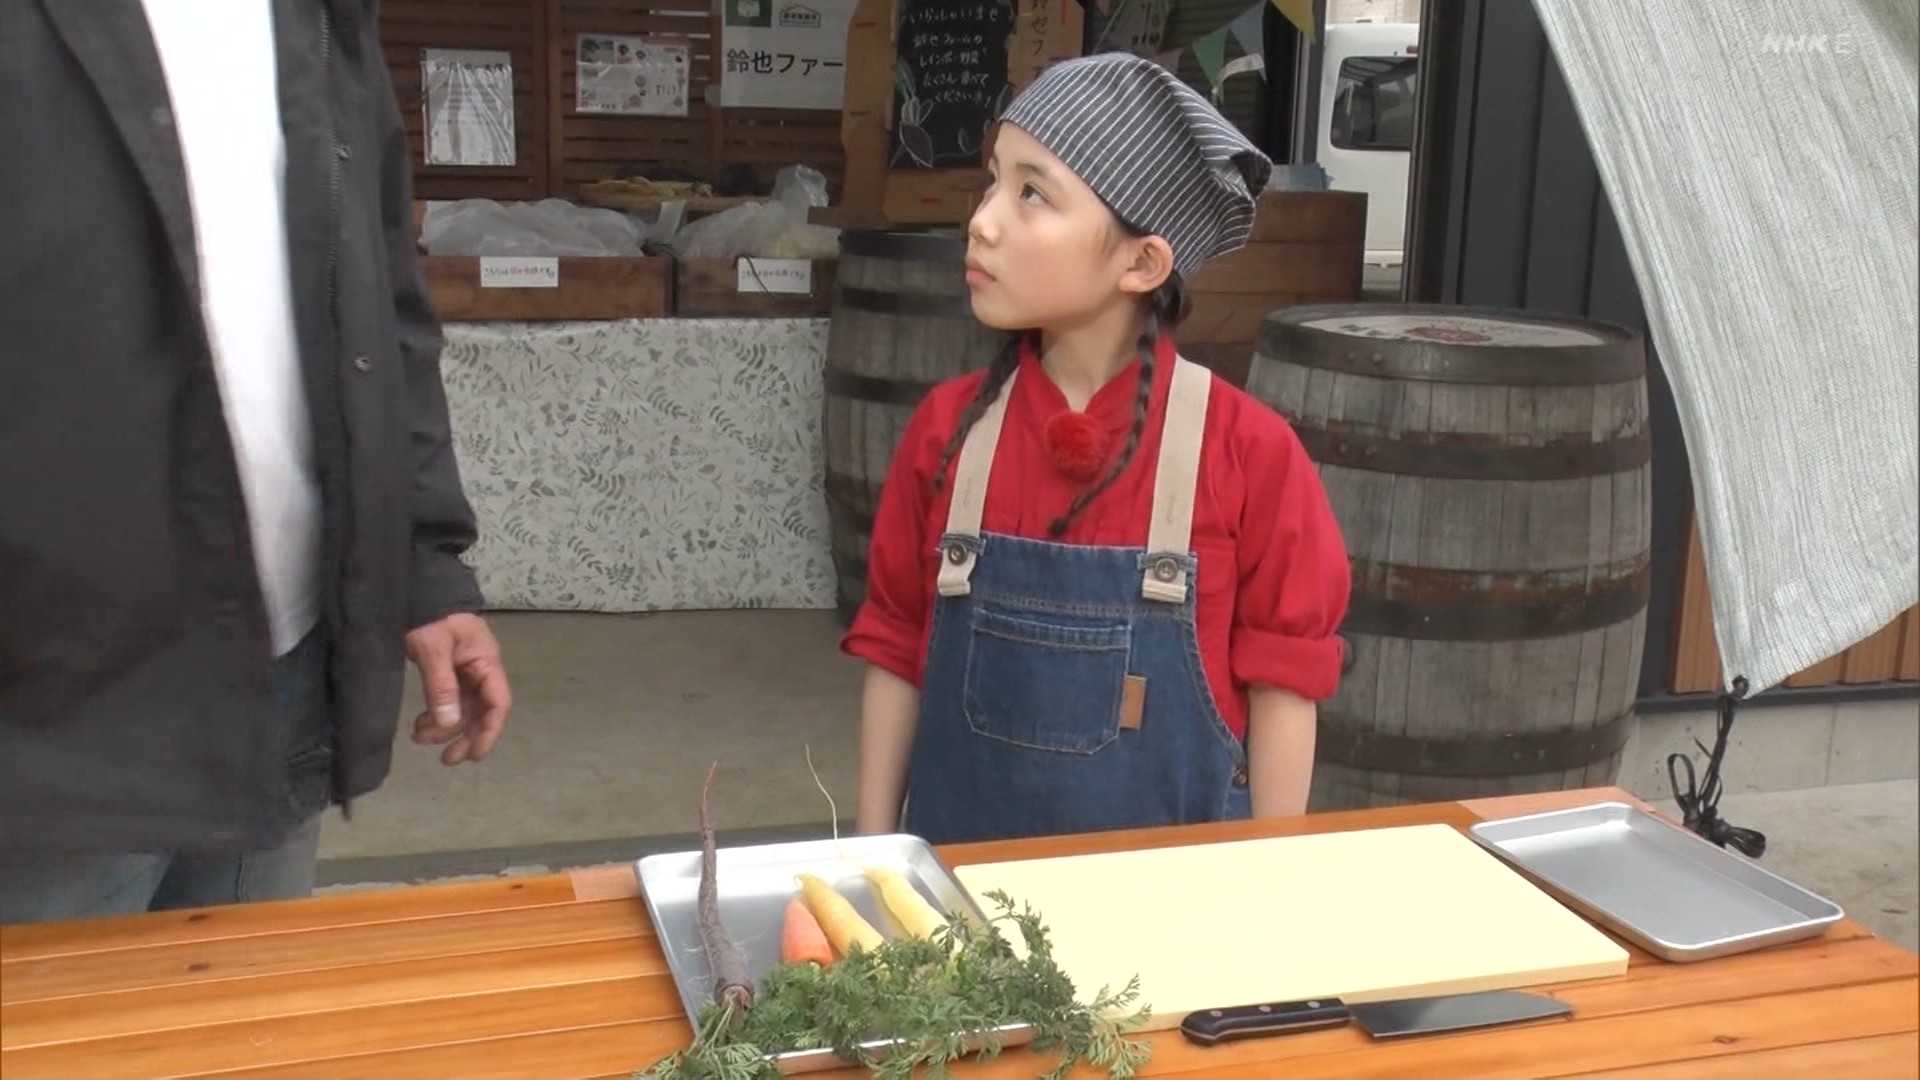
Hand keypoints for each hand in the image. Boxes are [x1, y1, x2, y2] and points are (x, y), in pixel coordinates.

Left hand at [404, 612, 511, 764]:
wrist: (415, 588)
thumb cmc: (428, 615)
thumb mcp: (432, 649)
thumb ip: (441, 686)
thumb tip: (450, 723)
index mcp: (486, 660)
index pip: (498, 703)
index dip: (489, 732)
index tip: (473, 755)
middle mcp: (481, 667)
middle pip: (483, 710)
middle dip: (466, 736)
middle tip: (446, 759)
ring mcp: (466, 668)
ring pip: (464, 707)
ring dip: (447, 726)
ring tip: (419, 736)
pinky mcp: (450, 668)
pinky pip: (451, 699)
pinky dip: (438, 714)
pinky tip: (422, 722)